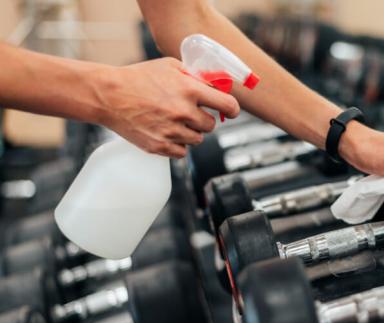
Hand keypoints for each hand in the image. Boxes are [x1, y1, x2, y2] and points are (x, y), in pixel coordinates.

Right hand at [93, 57, 239, 157]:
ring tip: (173, 120)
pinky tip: (166, 132)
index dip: (232, 109)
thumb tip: (216, 85)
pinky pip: (182, 152)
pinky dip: (178, 145)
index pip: (227, 105)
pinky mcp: (160, 146)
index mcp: (190, 90)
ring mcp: (172, 131)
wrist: (109, 95)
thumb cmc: (139, 77)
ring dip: (190, 132)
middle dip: (203, 119)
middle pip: (211, 125)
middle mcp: (183, 112)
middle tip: (189, 112)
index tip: (230, 111)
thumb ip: (195, 76)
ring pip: (197, 139)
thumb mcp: (170, 66)